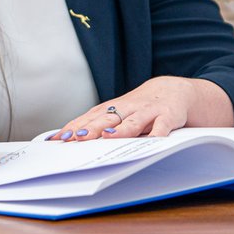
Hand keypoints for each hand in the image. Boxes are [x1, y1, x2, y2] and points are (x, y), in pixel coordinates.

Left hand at [49, 77, 233, 140]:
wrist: (175, 90)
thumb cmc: (140, 107)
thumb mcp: (120, 112)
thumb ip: (99, 123)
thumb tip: (70, 138)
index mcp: (114, 108)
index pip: (90, 117)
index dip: (74, 127)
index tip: (58, 138)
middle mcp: (129, 108)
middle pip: (107, 118)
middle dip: (90, 129)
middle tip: (74, 139)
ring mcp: (149, 111)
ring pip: (133, 121)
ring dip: (120, 130)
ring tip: (106, 137)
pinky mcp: (169, 116)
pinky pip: (163, 127)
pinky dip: (158, 134)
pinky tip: (151, 143)